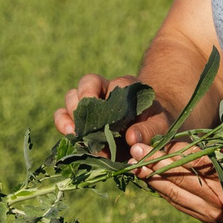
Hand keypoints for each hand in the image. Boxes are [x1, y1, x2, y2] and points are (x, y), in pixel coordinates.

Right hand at [54, 72, 169, 158]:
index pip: (116, 84)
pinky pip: (62, 115)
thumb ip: (149, 131)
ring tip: (77, 132)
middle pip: (87, 83)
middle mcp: (105, 90)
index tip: (113, 121)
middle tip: (89, 122)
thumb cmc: (155, 125)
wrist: (147, 132)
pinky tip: (70, 135)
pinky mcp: (79, 119)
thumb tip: (132, 138)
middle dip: (85, 102)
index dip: (113, 101)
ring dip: (72, 114)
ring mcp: (89, 103)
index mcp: (127, 87)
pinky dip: (62, 124)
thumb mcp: (160, 126)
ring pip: (71, 97)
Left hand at [136, 143, 222, 222]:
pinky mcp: (211, 222)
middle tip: (133, 154)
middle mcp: (220, 199)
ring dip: (153, 181)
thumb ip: (211, 149)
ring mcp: (214, 214)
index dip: (165, 152)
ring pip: (175, 196)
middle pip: (176, 180)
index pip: (189, 161)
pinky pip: (182, 206)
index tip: (147, 143)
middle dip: (151, 166)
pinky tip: (154, 181)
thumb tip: (176, 145)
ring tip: (136, 167)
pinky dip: (166, 193)